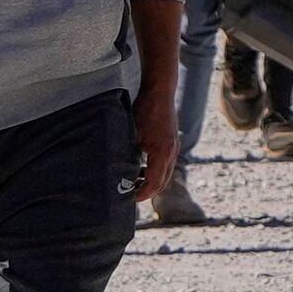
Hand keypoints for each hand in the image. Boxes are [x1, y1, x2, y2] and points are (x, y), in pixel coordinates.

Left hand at [134, 91, 181, 207]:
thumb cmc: (145, 110)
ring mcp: (174, 148)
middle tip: (131, 196)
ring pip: (166, 174)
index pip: (154, 182)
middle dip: (148, 192)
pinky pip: (167, 164)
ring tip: (134, 183)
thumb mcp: (132, 133)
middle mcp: (171, 153)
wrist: (161, 92)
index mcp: (162, 152)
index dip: (142, 194)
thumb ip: (129, 154)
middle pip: (163, 182)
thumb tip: (118, 172)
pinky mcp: (173, 143)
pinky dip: (156, 171)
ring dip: (152, 182)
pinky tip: (142, 168)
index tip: (130, 199)